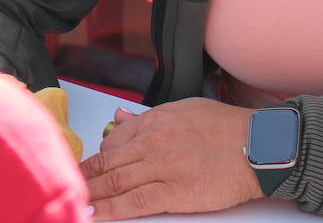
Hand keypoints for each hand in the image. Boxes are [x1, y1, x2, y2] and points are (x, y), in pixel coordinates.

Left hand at [79, 98, 262, 219]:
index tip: (81, 169)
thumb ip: (149, 117)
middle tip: (61, 188)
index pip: (113, 141)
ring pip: (114, 182)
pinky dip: (110, 210)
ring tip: (69, 203)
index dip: (93, 159)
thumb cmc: (227, 129)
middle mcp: (154, 141)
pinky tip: (94, 215)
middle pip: (107, 162)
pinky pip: (134, 202)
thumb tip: (119, 118)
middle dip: (82, 178)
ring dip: (89, 195)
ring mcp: (163, 166)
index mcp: (156, 120)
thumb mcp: (185, 110)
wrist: (261, 145)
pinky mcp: (176, 192)